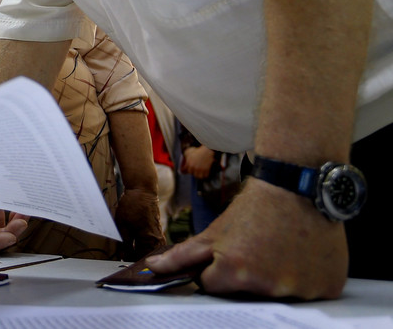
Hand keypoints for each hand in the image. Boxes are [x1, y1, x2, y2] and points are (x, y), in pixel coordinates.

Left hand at [114, 187, 163, 259]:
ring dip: (140, 253)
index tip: (123, 263)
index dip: (131, 263)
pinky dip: (144, 246)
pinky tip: (136, 245)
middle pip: (147, 257)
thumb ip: (125, 243)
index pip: (141, 260)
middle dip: (136, 259)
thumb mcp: (122, 225)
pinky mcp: (158, 231)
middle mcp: (157, 240)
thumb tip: (124, 257)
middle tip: (125, 258)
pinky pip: (152, 244)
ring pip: (150, 251)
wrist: (143, 190)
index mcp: (148, 240)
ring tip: (129, 252)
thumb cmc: (132, 205)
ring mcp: (159, 235)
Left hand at [146, 179, 347, 298]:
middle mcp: (269, 287)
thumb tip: (152, 269)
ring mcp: (301, 290)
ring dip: (277, 279)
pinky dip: (305, 280)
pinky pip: (310, 293)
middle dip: (247, 278)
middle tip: (259, 249)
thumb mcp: (214, 231)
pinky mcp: (328, 288)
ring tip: (281, 250)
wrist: (298, 185)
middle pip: (247, 295)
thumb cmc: (255, 208)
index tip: (232, 252)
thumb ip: (181, 256)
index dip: (218, 270)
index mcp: (235, 273)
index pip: (214, 288)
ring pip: (279, 295)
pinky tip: (302, 255)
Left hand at [181, 145, 215, 178]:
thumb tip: (183, 160)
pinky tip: (204, 172)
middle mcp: (194, 168)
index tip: (186, 171)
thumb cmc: (197, 150)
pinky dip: (205, 175)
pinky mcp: (206, 170)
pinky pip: (205, 176)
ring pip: (198, 176)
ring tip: (199, 173)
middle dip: (193, 172)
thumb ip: (184, 156)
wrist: (206, 150)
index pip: (185, 170)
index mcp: (189, 164)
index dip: (185, 170)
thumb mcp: (187, 152)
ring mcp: (200, 169)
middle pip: (192, 173)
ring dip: (199, 175)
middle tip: (194, 170)